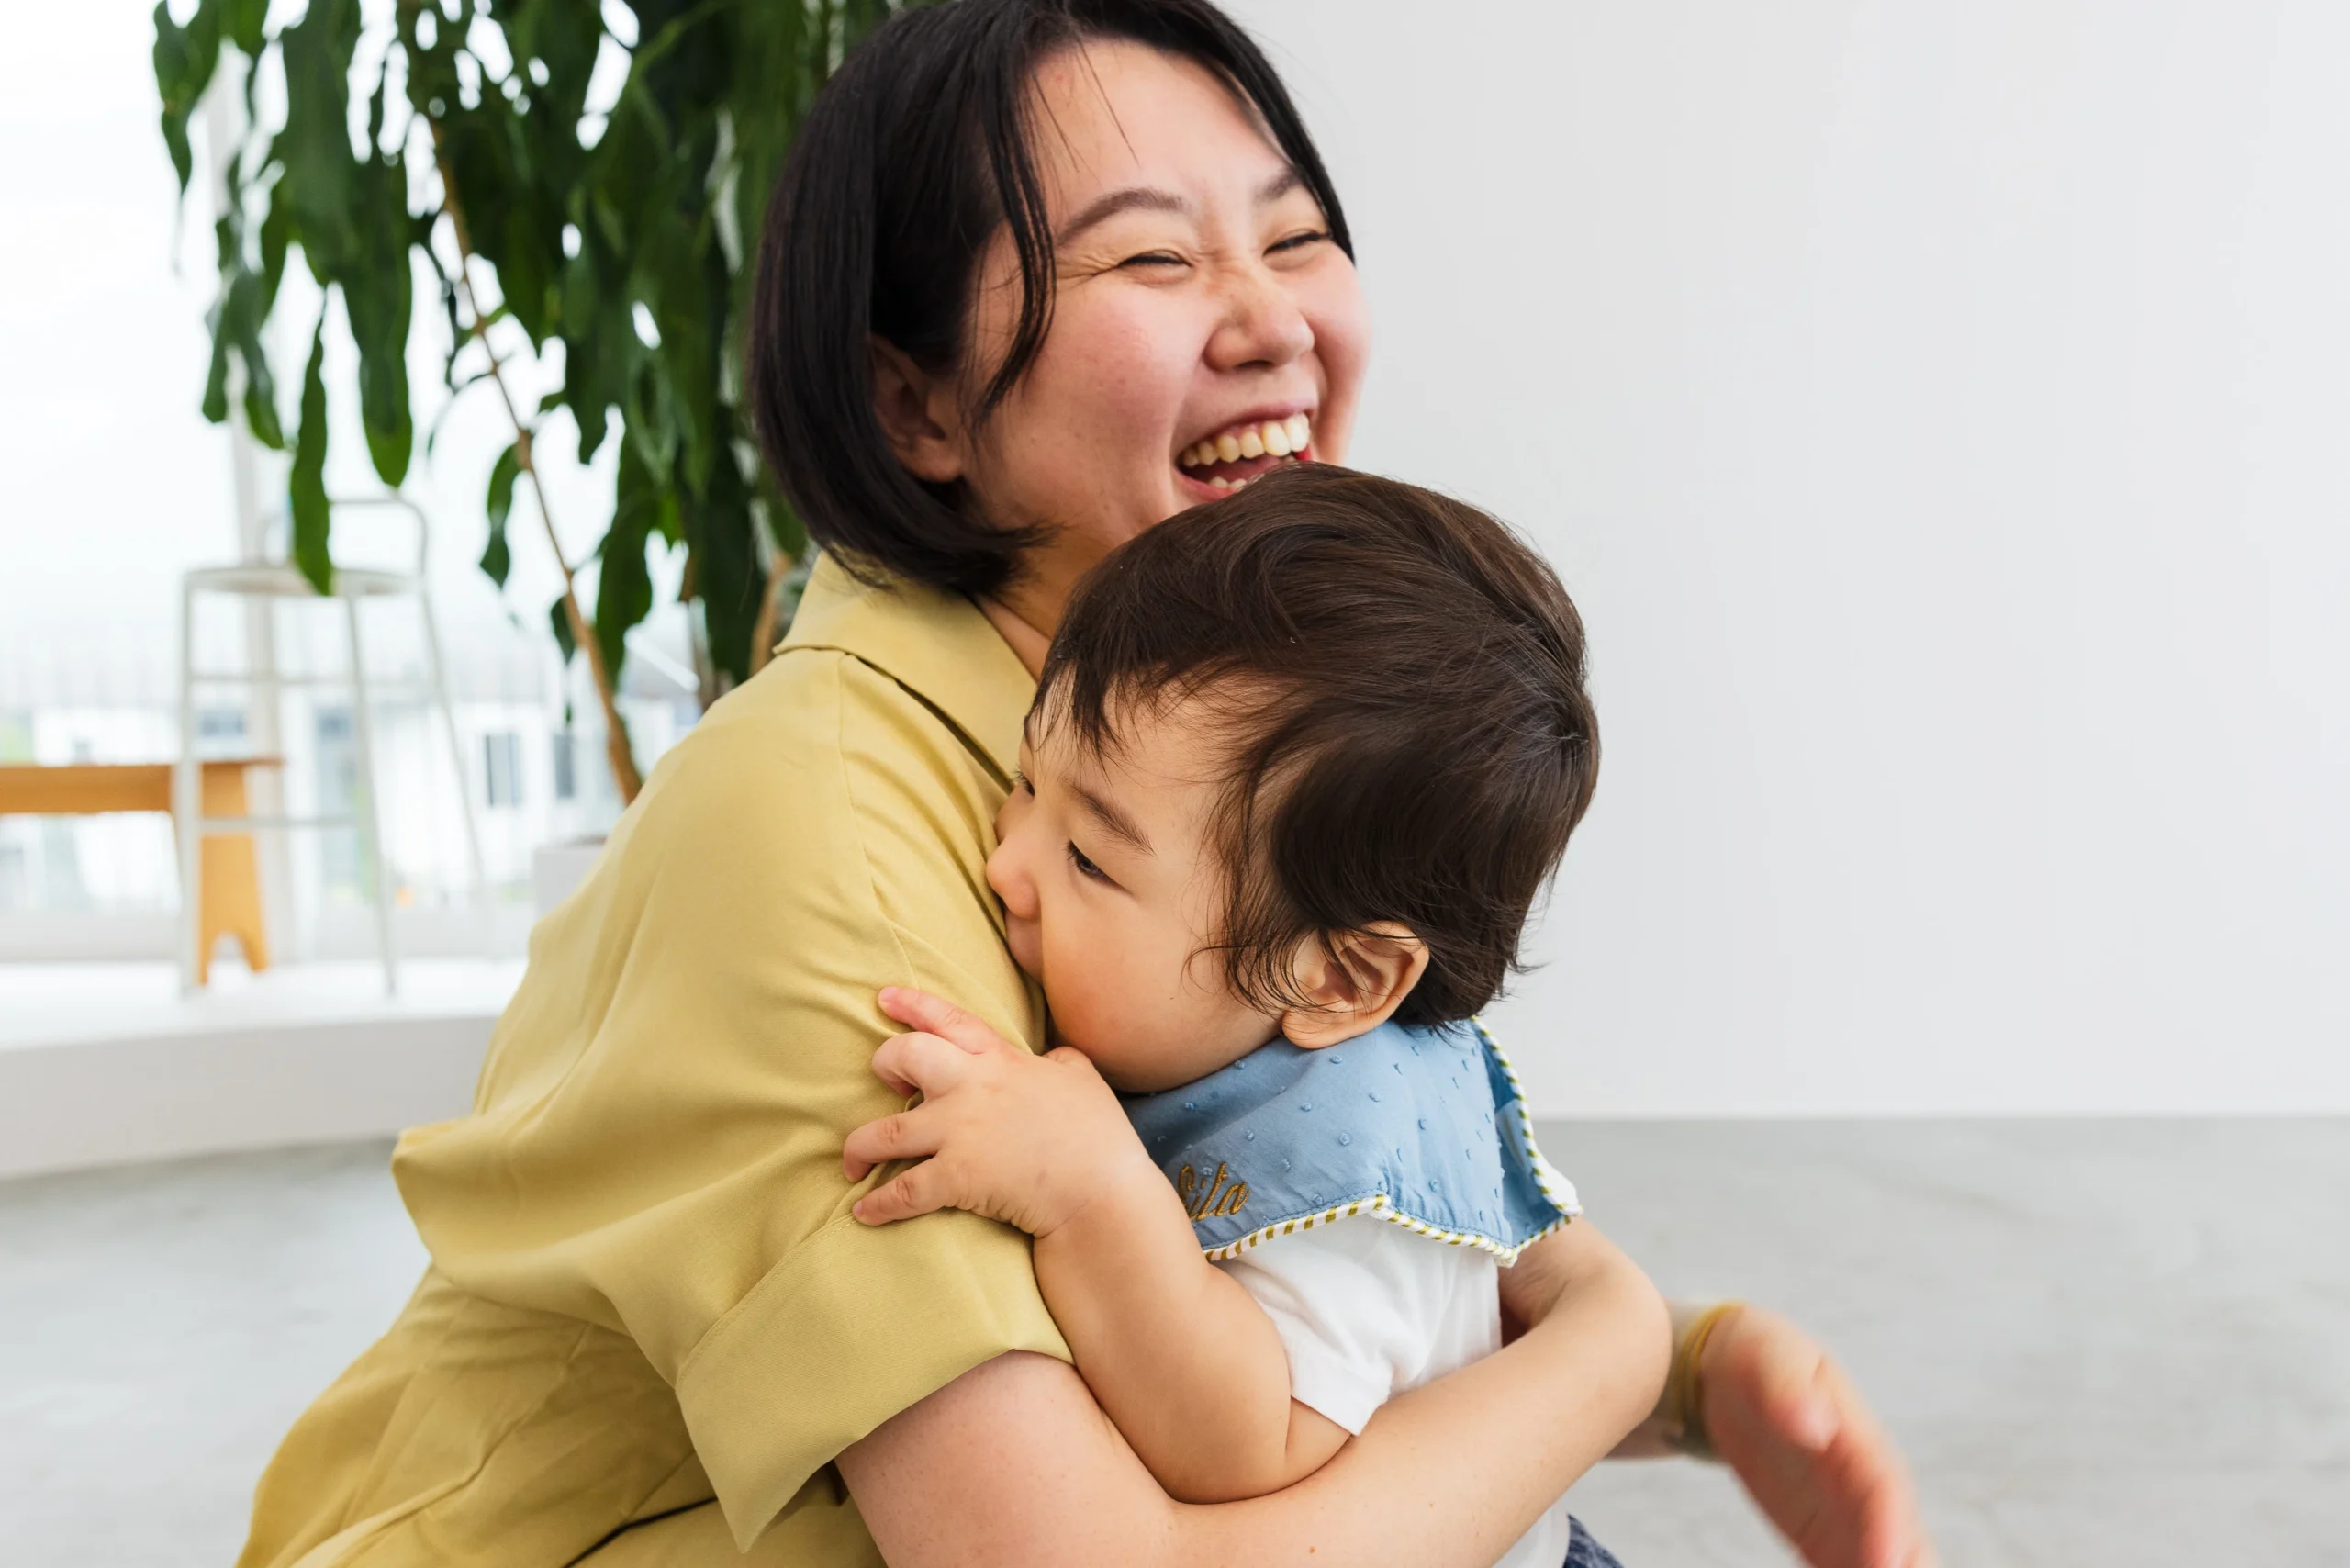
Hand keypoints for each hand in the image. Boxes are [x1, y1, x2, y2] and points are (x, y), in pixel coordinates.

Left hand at [842, 986, 1162, 1236]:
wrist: (1101, 1191)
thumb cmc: (1098, 1135)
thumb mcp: (1081, 1078)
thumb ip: (1057, 1060)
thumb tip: (1050, 1059)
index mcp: (1001, 1060)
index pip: (949, 1019)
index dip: (913, 1004)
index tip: (884, 997)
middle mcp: (971, 1088)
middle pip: (904, 1056)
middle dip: (883, 1064)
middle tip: (888, 1084)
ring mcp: (960, 1133)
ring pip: (886, 1131)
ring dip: (859, 1147)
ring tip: (853, 1161)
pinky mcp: (957, 1178)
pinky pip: (903, 1190)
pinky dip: (878, 1204)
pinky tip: (864, 1212)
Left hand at [1701, 1304, 1936, 1567]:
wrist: (1735, 1369)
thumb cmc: (1757, 1357)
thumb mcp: (1768, 1358)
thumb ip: (1788, 1390)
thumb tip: (1816, 1424)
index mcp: (1857, 1435)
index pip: (1884, 1487)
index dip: (1890, 1527)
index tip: (1887, 1565)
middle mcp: (1862, 1478)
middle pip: (1900, 1534)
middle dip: (1908, 1567)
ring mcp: (1846, 1509)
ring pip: (1880, 1558)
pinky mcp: (1821, 1532)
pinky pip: (1842, 1567)